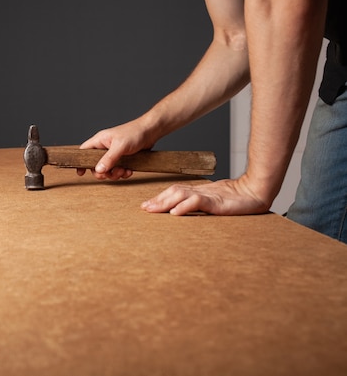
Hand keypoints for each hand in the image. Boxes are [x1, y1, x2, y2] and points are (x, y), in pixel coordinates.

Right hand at [76, 120, 153, 179]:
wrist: (151, 132)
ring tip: (124, 171)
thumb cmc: (134, 133)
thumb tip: (98, 170)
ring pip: (108, 170)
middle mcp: (105, 148)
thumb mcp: (120, 146)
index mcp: (100, 141)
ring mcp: (114, 154)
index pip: (84, 151)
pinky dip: (123, 173)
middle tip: (111, 174)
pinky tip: (130, 170)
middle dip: (104, 173)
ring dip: (116, 174)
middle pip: (96, 165)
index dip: (81, 162)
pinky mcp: (123, 159)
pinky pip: (118, 170)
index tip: (80, 173)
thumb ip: (108, 158)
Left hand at [140, 175, 271, 215]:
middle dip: (157, 200)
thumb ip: (201, 203)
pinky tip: (175, 212)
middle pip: (174, 192)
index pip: (175, 191)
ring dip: (165, 202)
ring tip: (153, 209)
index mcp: (199, 191)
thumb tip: (183, 210)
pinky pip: (197, 202)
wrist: (257, 190)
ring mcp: (208, 195)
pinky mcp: (216, 201)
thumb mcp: (214, 201)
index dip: (160, 197)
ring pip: (181, 194)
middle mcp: (200, 191)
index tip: (146, 205)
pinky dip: (185, 206)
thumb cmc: (238, 197)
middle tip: (144, 208)